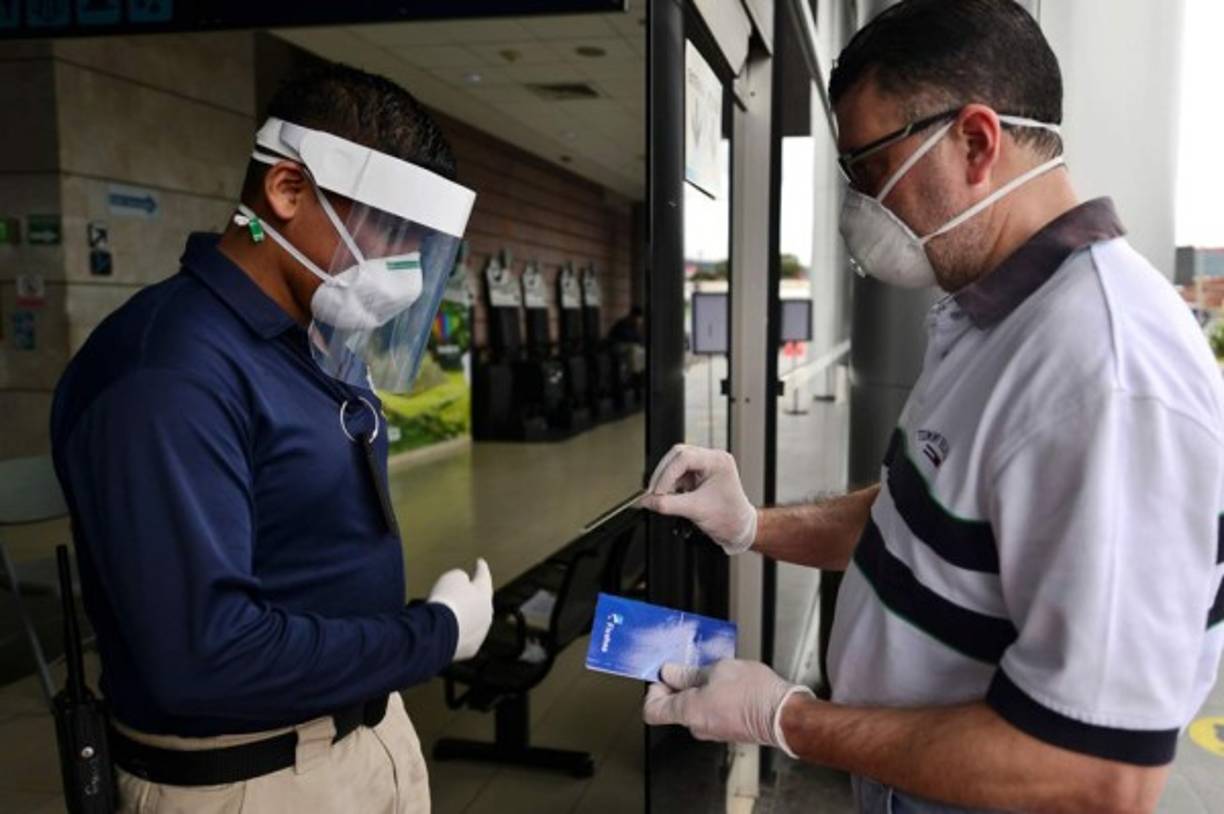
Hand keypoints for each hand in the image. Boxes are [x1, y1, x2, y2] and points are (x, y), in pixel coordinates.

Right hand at [427, 558, 492, 660]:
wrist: (438, 633)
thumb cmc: (446, 602)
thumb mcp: (452, 578)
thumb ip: (461, 578)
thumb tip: (462, 584)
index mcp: (485, 593)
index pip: (484, 576)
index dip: (481, 568)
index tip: (480, 562)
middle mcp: (487, 614)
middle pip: (481, 602)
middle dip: (472, 596)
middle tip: (462, 591)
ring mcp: (480, 633)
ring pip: (474, 621)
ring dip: (464, 616)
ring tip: (448, 613)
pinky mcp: (469, 649)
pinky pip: (464, 637)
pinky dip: (458, 632)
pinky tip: (446, 629)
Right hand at [639, 444, 757, 553]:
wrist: (739, 530)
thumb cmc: (730, 518)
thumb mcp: (695, 511)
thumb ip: (668, 504)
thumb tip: (647, 501)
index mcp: (717, 461)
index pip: (684, 458)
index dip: (666, 474)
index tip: (657, 492)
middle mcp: (712, 459)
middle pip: (677, 456)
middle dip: (663, 475)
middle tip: (653, 493)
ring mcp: (706, 466)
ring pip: (675, 464)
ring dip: (666, 481)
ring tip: (662, 498)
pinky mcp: (699, 475)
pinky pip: (678, 474)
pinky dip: (670, 485)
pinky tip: (670, 497)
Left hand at [642, 659, 813, 757]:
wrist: (783, 715)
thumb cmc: (753, 693)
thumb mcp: (717, 671)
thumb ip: (689, 673)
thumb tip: (670, 672)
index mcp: (688, 711)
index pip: (652, 711)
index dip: (653, 691)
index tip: (663, 675)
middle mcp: (698, 726)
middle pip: (673, 708)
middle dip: (679, 685)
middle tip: (691, 665)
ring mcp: (713, 731)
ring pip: (694, 709)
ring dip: (699, 690)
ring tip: (715, 672)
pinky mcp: (728, 730)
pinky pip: (711, 712)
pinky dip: (714, 698)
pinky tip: (729, 684)